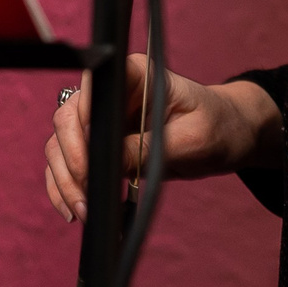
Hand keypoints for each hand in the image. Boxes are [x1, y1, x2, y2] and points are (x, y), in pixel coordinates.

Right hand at [42, 54, 283, 223]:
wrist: (227, 138)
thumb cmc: (216, 127)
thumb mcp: (190, 140)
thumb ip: (147, 149)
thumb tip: (104, 164)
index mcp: (136, 75)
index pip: (94, 86)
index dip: (84, 118)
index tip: (89, 155)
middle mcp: (114, 94)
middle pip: (68, 119)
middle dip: (71, 160)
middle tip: (85, 195)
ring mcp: (104, 121)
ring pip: (61, 145)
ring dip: (64, 180)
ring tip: (82, 211)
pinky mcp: (102, 147)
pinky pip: (68, 164)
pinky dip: (64, 187)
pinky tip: (73, 210)